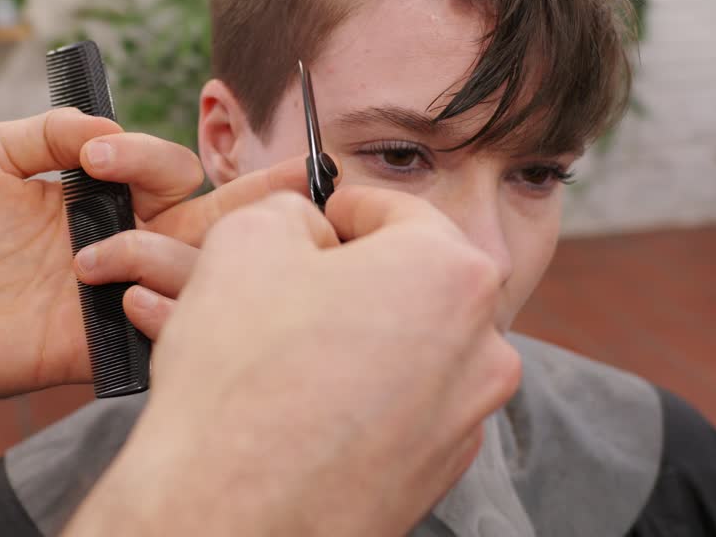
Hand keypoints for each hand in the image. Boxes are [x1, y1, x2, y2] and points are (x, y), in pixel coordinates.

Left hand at [0, 109, 305, 414]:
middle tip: (307, 174)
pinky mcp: (92, 348)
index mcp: (94, 197)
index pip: (164, 173)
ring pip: (193, 274)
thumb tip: (109, 129)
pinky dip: (165, 310)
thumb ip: (49, 134)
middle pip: (207, 221)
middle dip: (262, 196)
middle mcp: (116, 242)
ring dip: (180, 255)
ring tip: (97, 252)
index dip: (150, 157)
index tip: (99, 159)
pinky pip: (156, 332)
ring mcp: (109, 295)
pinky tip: (132, 292)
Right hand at [70, 187, 521, 536]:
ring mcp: (466, 417)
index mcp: (450, 272)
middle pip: (411, 282)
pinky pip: (401, 409)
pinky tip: (301, 408)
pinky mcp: (435, 473)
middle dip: (352, 278)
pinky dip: (360, 399)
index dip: (341, 210)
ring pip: (409, 348)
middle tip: (287, 290)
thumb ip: (290, 211)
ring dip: (356, 338)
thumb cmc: (243, 377)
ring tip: (283, 354)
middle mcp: (481, 346)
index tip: (311, 222)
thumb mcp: (246, 241)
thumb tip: (306, 227)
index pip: (397, 211)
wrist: (233, 515)